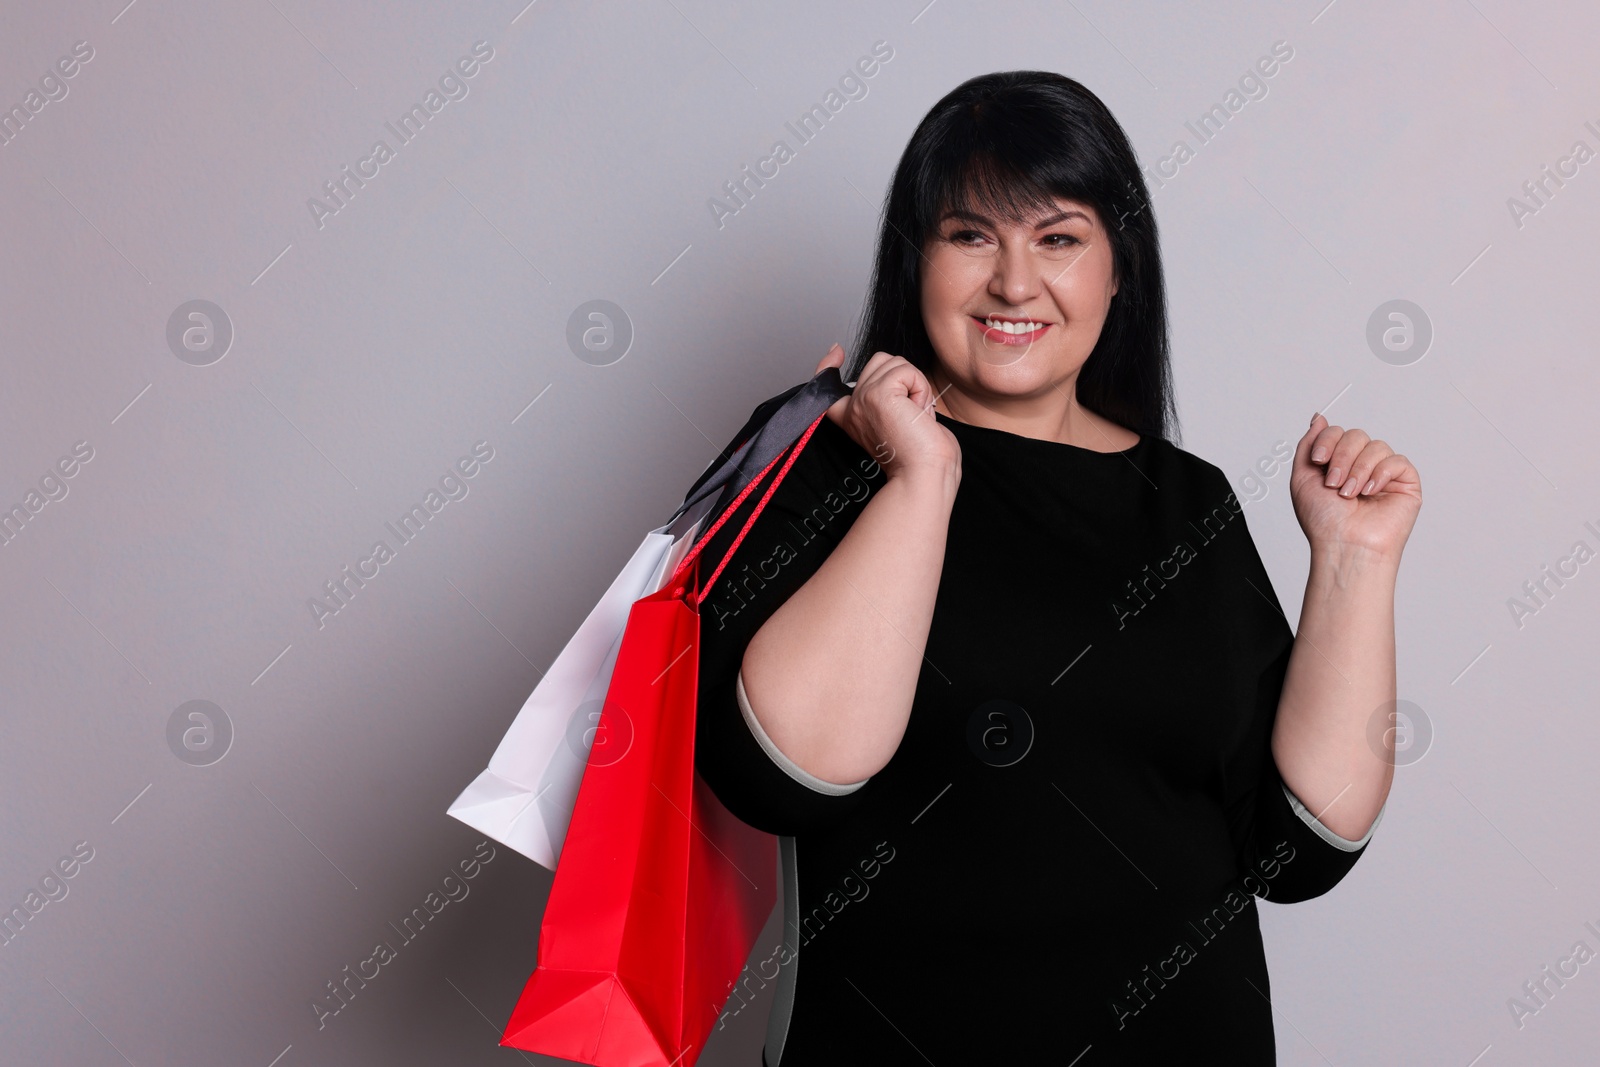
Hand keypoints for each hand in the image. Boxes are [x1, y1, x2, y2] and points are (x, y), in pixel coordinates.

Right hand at [813, 343, 959, 483]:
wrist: (925, 474)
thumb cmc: (921, 455)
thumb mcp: (899, 420)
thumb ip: (891, 397)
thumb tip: (898, 375)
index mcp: (852, 416)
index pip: (827, 380)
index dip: (828, 363)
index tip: (836, 352)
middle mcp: (852, 407)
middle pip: (881, 361)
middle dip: (906, 380)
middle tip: (910, 414)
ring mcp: (862, 399)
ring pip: (896, 363)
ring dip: (916, 385)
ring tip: (914, 415)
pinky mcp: (878, 395)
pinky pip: (908, 371)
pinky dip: (921, 389)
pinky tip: (918, 412)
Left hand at [1290, 413, 1420, 563]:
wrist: (1344, 545)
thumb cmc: (1324, 521)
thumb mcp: (1302, 478)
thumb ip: (1308, 444)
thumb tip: (1319, 417)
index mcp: (1338, 464)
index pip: (1338, 432)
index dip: (1327, 441)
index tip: (1318, 461)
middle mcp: (1361, 466)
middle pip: (1356, 435)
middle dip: (1342, 457)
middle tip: (1334, 483)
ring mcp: (1384, 474)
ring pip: (1376, 446)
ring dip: (1358, 470)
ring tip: (1350, 494)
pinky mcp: (1405, 484)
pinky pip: (1397, 461)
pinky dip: (1380, 474)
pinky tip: (1370, 492)